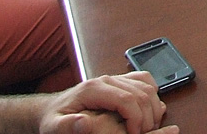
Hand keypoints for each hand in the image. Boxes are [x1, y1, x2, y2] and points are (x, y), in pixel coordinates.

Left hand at [39, 72, 177, 133]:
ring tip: (147, 126)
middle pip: (141, 93)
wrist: (52, 108)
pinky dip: (153, 94)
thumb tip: (84, 123)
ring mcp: (115, 78)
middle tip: (144, 133)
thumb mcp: (54, 126)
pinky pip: (145, 80)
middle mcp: (107, 80)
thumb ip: (67, 125)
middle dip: (148, 116)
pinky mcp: (121, 80)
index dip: (137, 117)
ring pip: (147, 86)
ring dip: (153, 106)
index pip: (127, 98)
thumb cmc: (54, 118)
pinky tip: (149, 109)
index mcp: (94, 89)